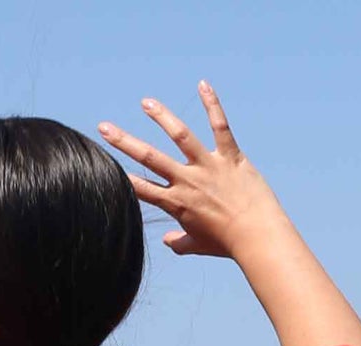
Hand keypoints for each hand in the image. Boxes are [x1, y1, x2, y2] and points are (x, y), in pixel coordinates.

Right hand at [98, 83, 288, 259]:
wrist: (256, 236)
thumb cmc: (227, 243)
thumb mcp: (199, 245)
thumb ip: (180, 243)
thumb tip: (168, 242)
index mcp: (177, 204)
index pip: (143, 188)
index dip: (123, 178)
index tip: (106, 166)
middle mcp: (188, 181)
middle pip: (150, 158)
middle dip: (124, 142)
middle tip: (104, 127)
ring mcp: (208, 166)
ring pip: (181, 136)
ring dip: (162, 117)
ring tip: (146, 102)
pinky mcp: (230, 156)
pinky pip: (220, 126)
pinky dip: (212, 104)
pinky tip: (203, 84)